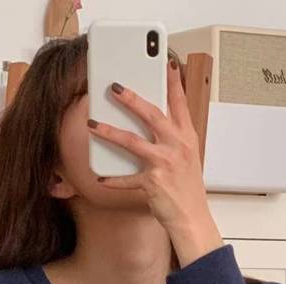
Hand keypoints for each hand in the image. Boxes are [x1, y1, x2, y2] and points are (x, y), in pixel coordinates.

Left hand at [87, 59, 224, 265]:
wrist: (192, 218)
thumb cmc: (188, 190)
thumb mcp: (187, 159)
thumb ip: (172, 139)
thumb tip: (152, 126)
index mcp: (187, 138)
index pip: (180, 104)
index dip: (173, 82)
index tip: (166, 63)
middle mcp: (177, 147)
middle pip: (152, 115)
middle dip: (132, 99)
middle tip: (115, 87)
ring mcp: (164, 164)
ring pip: (132, 141)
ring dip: (110, 131)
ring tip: (93, 124)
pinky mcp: (152, 182)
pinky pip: (126, 178)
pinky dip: (112, 179)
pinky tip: (100, 178)